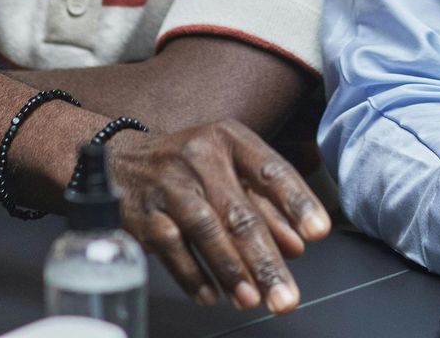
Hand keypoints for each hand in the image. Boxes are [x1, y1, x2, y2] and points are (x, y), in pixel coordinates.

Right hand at [105, 119, 329, 313]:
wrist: (120, 163)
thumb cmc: (189, 170)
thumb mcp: (229, 172)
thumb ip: (265, 207)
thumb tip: (297, 247)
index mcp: (229, 139)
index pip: (271, 170)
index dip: (297, 201)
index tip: (319, 232)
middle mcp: (200, 156)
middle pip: (239, 212)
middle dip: (266, 260)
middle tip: (286, 296)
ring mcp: (169, 184)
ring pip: (206, 231)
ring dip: (232, 272)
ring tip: (252, 300)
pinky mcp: (143, 212)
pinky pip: (172, 249)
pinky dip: (193, 276)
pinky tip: (211, 296)